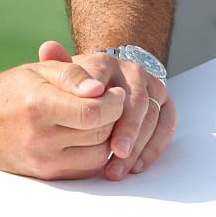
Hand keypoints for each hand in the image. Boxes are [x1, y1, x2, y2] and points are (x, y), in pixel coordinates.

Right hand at [0, 57, 127, 179]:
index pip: (93, 113)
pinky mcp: (45, 175)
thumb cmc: (11, 91)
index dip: (114, 103)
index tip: (114, 93)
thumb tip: (101, 90)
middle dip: (115, 118)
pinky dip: (95, 153)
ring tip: (100, 120)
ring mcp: (43, 161)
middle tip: (112, 104)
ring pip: (98, 156)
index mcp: (39, 106)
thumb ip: (74, 75)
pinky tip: (88, 136)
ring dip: (108, 138)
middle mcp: (40, 138)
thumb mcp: (40, 70)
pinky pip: (85, 169)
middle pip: (99, 134)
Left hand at [39, 41, 176, 179]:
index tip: (95, 127)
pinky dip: (155, 146)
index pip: (107, 81)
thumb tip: (48, 48)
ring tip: (120, 168)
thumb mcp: (62, 76)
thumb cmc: (77, 88)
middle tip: (116, 153)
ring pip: (153, 115)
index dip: (103, 105)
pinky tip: (138, 166)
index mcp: (105, 63)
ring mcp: (151, 86)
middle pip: (136, 100)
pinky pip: (167, 124)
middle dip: (128, 130)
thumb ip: (56, 66)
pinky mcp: (165, 103)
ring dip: (139, 145)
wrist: (103, 83)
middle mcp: (132, 71)